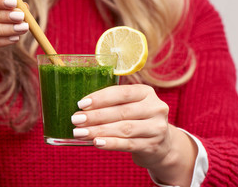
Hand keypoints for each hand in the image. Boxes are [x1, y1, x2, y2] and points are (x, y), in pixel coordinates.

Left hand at [71, 84, 196, 184]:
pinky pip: (127, 144)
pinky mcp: (153, 145)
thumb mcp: (130, 106)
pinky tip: (96, 143)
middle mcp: (155, 108)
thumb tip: (81, 108)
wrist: (162, 145)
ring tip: (80, 132)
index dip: (100, 98)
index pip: (121, 93)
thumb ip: (112, 103)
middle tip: (75, 120)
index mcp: (146, 92)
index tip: (81, 104)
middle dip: (95, 116)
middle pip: (121, 112)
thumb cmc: (137, 120)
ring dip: (98, 131)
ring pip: (123, 128)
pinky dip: (110, 143)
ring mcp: (156, 128)